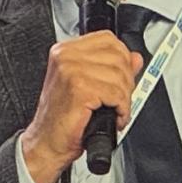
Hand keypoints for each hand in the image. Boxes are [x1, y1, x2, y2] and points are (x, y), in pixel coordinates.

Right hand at [22, 31, 143, 182]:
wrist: (46, 142)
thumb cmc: (63, 118)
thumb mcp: (89, 86)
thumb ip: (112, 68)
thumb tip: (135, 58)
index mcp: (65, 50)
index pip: (108, 39)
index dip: (122, 59)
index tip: (122, 77)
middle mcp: (65, 56)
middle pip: (117, 56)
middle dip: (127, 81)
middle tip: (120, 99)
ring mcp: (71, 70)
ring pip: (119, 76)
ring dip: (125, 98)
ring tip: (116, 110)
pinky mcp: (79, 89)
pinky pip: (116, 94)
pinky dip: (122, 109)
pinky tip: (115, 117)